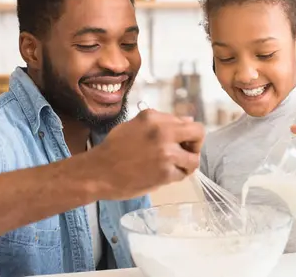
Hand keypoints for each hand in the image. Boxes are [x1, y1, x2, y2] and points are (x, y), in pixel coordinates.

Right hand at [86, 109, 204, 199]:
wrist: (97, 173)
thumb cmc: (114, 149)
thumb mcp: (135, 125)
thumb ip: (161, 122)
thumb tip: (188, 119)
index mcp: (154, 117)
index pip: (187, 121)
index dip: (186, 134)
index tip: (180, 142)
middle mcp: (162, 131)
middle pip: (198, 133)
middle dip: (195, 145)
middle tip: (185, 154)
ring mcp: (165, 152)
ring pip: (194, 159)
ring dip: (186, 165)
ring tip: (173, 168)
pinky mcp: (165, 172)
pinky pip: (182, 175)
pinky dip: (175, 177)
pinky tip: (162, 176)